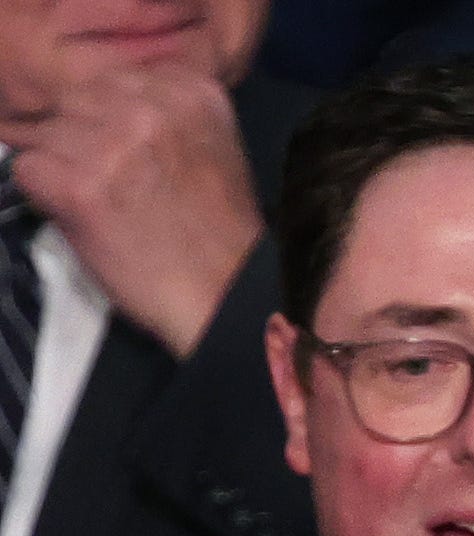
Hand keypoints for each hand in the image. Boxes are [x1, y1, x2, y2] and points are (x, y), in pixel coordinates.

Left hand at [0, 67, 262, 356]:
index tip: (131, 151)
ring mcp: (111, 143)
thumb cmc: (218, 230)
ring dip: (61, 165)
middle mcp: (150, 107)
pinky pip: (27, 167)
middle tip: (110, 180)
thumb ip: (167, 112)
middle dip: (81, 135)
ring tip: (100, 202)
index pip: (112, 79)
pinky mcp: (78, 183)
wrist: (223, 295)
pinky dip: (43, 192)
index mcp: (191, 91)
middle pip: (74, 100)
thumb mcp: (212, 147)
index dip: (110, 115)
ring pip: (46, 133)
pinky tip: (81, 214)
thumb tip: (104, 101)